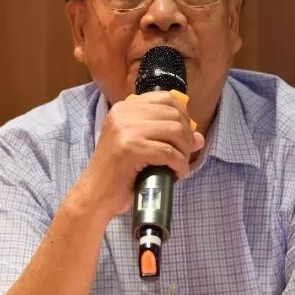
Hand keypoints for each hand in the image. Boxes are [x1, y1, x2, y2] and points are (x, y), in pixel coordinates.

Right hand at [77, 90, 204, 218]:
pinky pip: (169, 152)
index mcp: (123, 109)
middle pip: (173, 114)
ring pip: (175, 131)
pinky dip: (180, 165)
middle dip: (186, 136)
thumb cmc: (118, 173)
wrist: (95, 195)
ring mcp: (125, 130)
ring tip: (180, 165)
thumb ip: (166, 137)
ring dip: (184, 151)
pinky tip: (178, 174)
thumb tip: (199, 137)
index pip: (165, 98)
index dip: (182, 115)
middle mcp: (123, 114)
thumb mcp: (140, 148)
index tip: (184, 135)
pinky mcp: (130, 149)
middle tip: (184, 155)